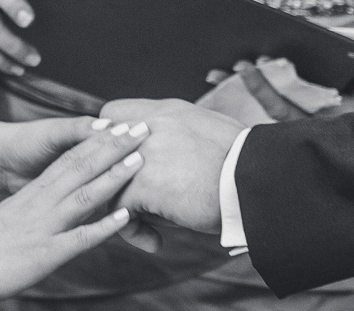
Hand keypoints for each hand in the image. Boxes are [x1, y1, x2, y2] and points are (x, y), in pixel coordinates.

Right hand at [0, 119, 145, 304]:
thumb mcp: (12, 220)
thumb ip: (35, 210)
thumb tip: (54, 207)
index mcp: (32, 194)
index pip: (69, 158)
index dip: (97, 141)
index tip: (121, 126)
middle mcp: (40, 203)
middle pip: (81, 167)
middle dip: (113, 148)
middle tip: (142, 130)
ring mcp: (43, 226)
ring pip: (84, 195)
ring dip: (113, 177)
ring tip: (140, 161)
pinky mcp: (44, 254)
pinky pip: (79, 238)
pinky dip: (104, 226)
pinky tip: (126, 217)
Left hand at [100, 100, 242, 234]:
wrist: (255, 180)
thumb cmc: (245, 163)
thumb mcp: (211, 132)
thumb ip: (184, 135)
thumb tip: (178, 150)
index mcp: (167, 111)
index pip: (113, 113)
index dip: (108, 139)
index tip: (117, 163)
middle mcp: (150, 125)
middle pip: (99, 144)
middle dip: (102, 174)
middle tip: (115, 198)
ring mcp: (143, 153)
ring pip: (105, 180)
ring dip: (117, 205)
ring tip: (136, 223)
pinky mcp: (143, 184)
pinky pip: (119, 211)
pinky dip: (133, 231)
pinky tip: (154, 242)